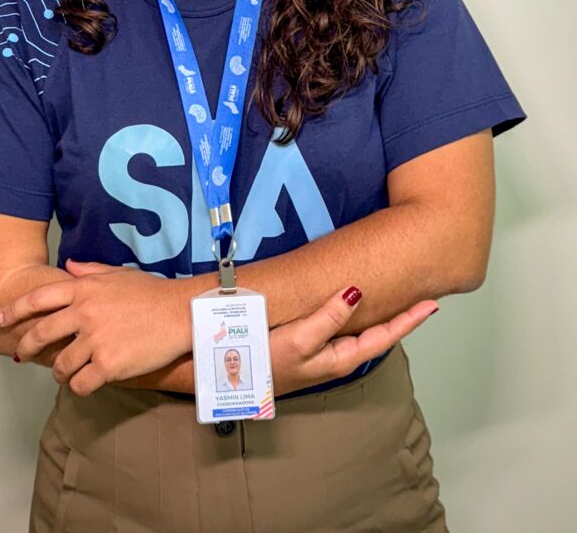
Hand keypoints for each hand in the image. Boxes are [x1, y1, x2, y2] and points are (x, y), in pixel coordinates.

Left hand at [0, 261, 191, 394]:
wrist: (180, 313)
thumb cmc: (152, 293)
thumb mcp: (118, 274)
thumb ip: (89, 271)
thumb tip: (68, 267)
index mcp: (84, 289)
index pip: (38, 299)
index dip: (14, 310)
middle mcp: (84, 313)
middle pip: (41, 334)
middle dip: (26, 346)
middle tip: (21, 354)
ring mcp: (95, 340)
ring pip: (60, 364)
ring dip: (58, 372)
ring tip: (64, 373)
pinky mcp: (108, 365)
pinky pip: (81, 384)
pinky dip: (79, 386)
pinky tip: (85, 382)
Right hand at [270, 288, 437, 395]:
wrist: (239, 379)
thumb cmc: (268, 362)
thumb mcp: (300, 339)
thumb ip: (329, 317)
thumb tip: (357, 293)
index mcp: (342, 357)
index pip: (384, 336)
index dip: (409, 320)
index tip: (432, 304)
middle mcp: (338, 356)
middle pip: (379, 335)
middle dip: (402, 318)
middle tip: (423, 298)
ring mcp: (325, 352)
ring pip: (362, 332)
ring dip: (381, 316)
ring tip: (399, 300)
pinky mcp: (310, 345)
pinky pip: (343, 328)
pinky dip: (357, 316)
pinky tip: (355, 306)